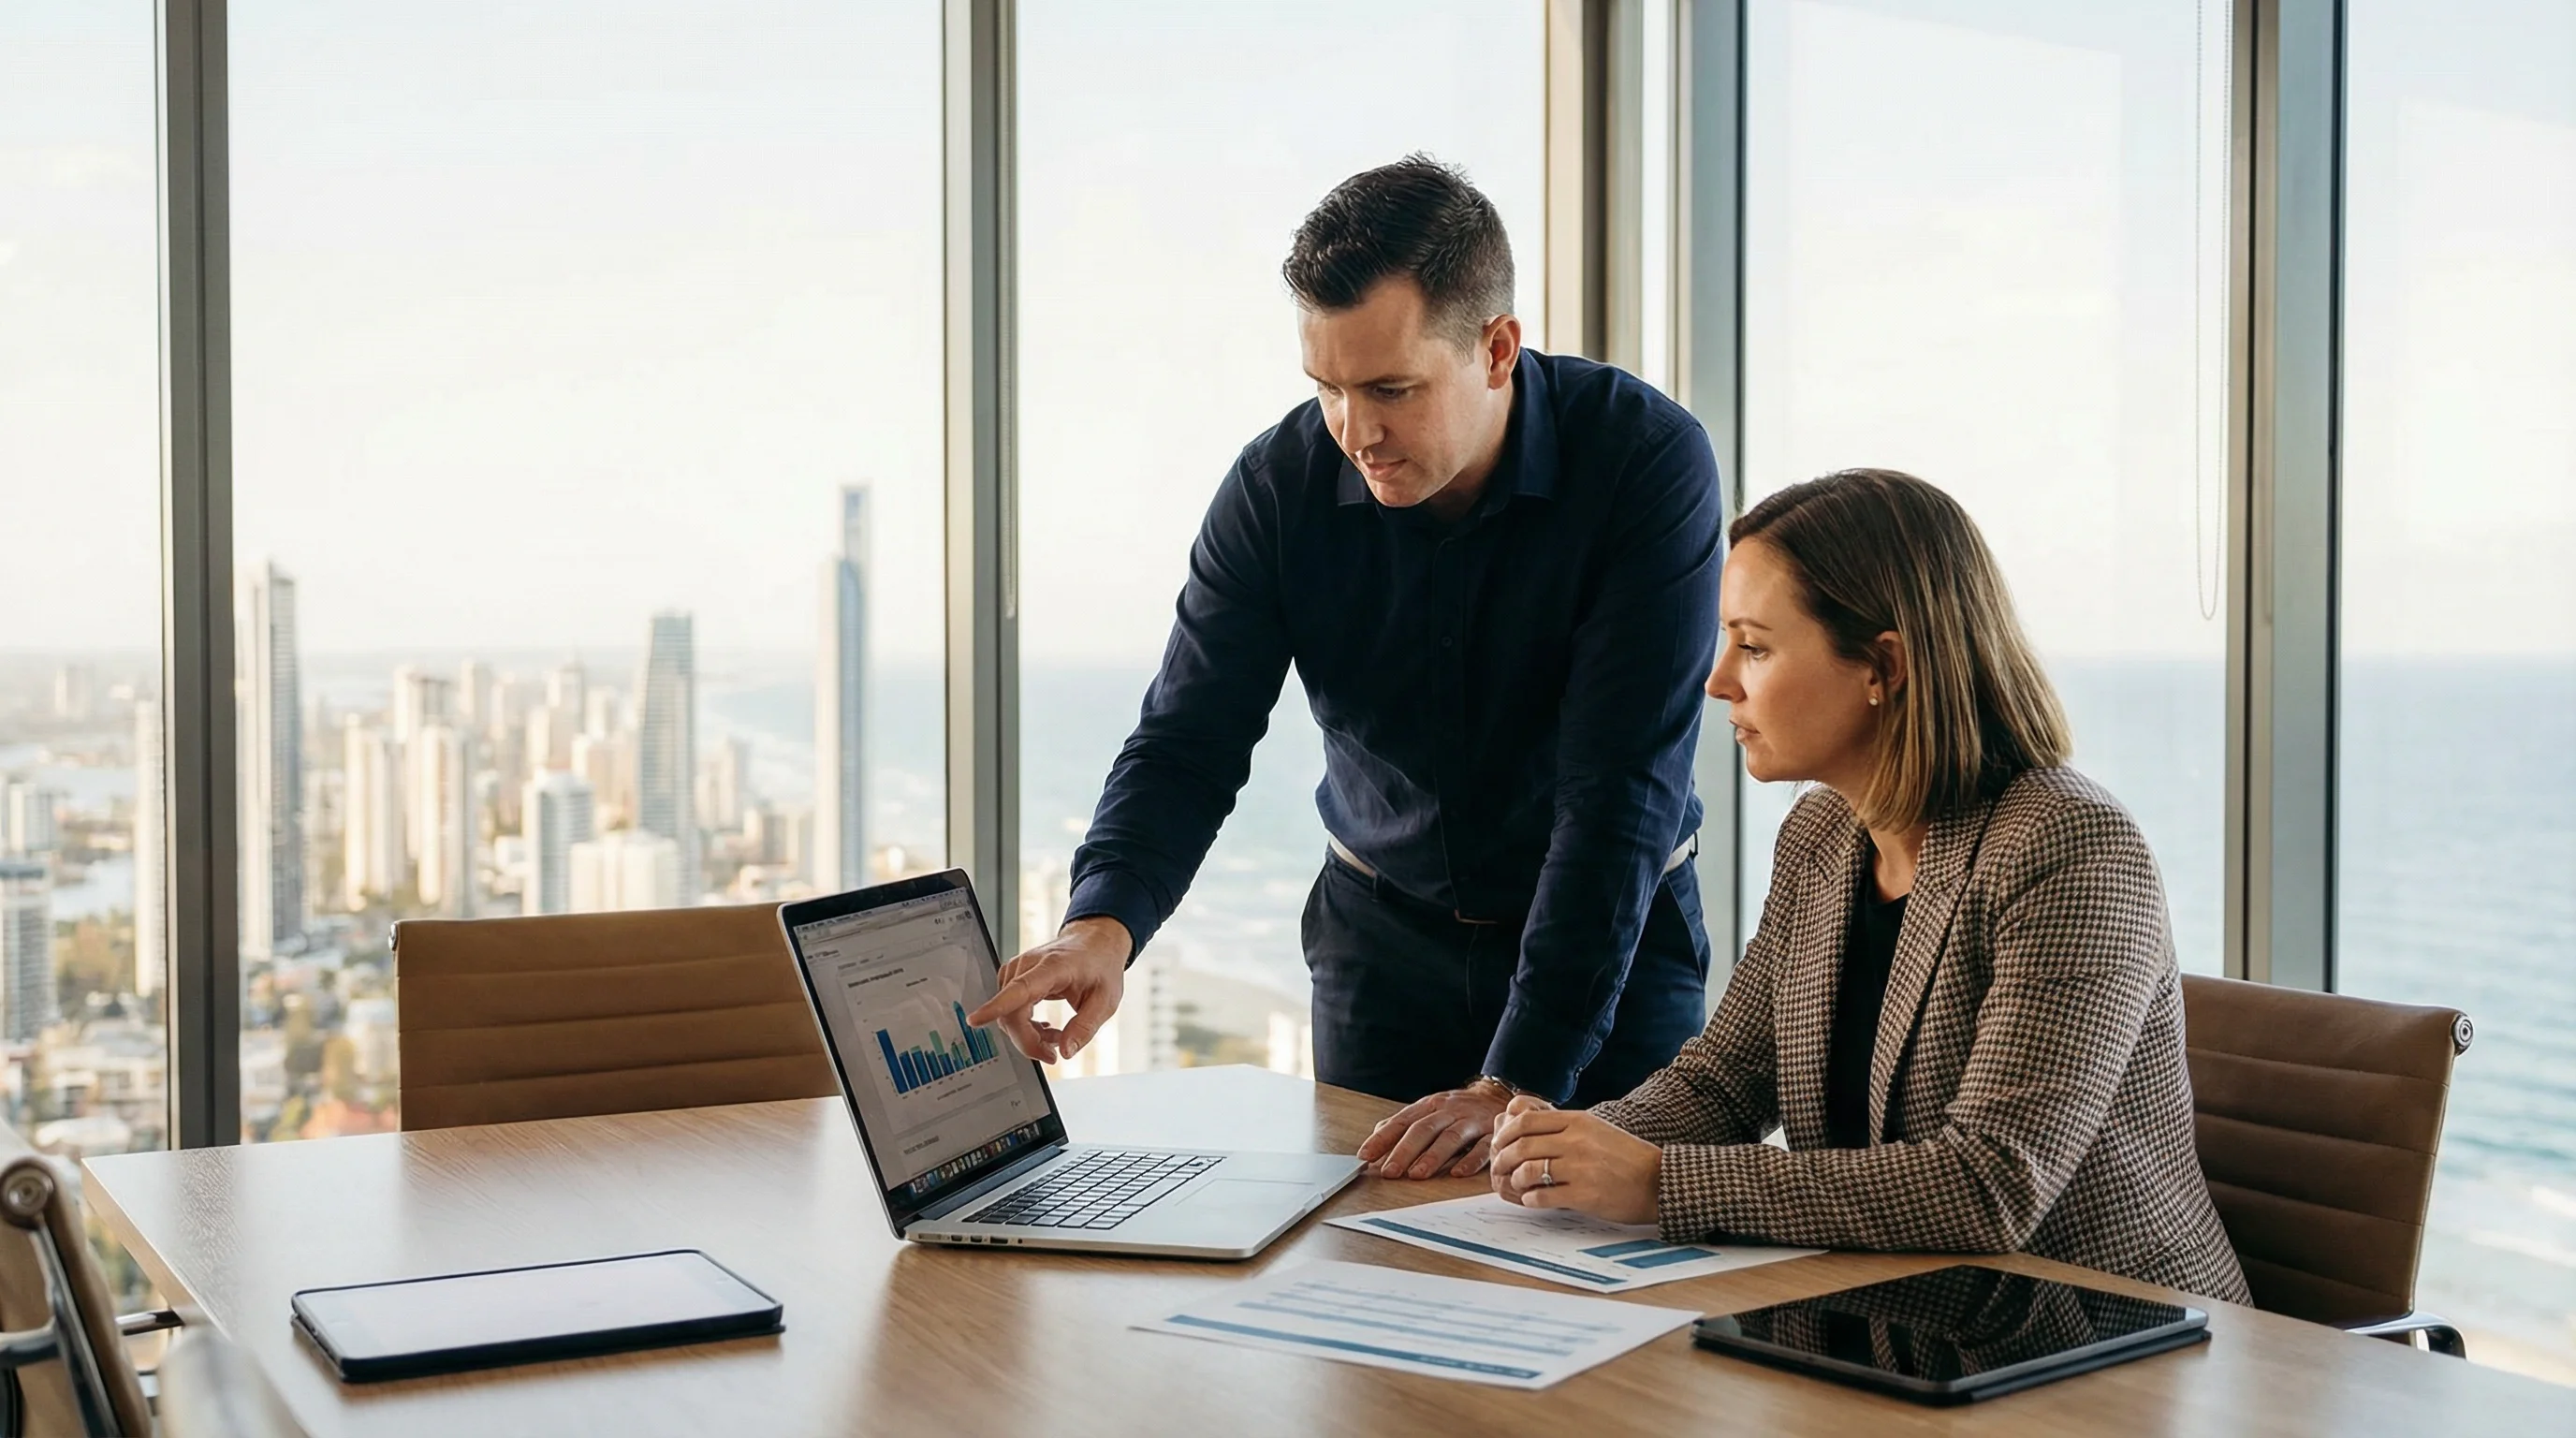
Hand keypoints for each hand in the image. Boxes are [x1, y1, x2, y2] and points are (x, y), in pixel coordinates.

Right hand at [965, 917, 1130, 1062]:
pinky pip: (1010, 1010)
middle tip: (1053, 1054)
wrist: (1095, 942)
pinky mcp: (1015, 978)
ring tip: (1057, 1035)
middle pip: (1011, 1012)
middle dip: (1028, 1042)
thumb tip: (1066, 1052)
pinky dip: (1025, 1026)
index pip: (1019, 988)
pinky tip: (1044, 1028)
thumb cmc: (1100, 966)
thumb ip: (1085, 1028)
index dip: (996, 1006)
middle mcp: (1029, 965)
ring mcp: (1018, 970)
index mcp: (1053, 966)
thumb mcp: (1106, 1001)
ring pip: (1008, 1015)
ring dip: (1029, 1035)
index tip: (975, 1020)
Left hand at [1355, 1080, 1515, 1178]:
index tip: (1366, 1156)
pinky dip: (1471, 1160)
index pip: (1402, 1121)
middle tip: (1390, 1172)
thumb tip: (1375, 1143)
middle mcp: (1449, 1111)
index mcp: (1429, 1106)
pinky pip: (1483, 1146)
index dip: (1383, 1139)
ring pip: (1451, 1137)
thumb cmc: (1456, 1110)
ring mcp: (1471, 1121)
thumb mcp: (1428, 1110)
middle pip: (1424, 1129)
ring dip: (1433, 1156)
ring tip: (1417, 1174)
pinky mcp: (1492, 1133)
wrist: (1497, 1095)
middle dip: (1404, 1151)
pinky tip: (1459, 1173)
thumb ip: (1402, 1126)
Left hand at [1490, 1097, 1661, 1225]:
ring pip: (1528, 1170)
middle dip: (1503, 1158)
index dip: (1506, 1133)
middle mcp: (1576, 1141)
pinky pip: (1542, 1196)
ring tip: (1518, 1185)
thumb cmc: (1627, 1157)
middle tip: (1499, 1168)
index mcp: (1578, 1121)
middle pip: (1522, 1145)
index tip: (1499, 1144)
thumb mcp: (1597, 1129)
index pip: (1527, 1120)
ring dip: (1515, 1180)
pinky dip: (1530, 1199)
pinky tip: (1533, 1200)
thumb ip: (1565, 1127)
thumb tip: (1528, 1129)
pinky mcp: (1584, 1195)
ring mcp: (1580, 1167)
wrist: (1658, 1181)